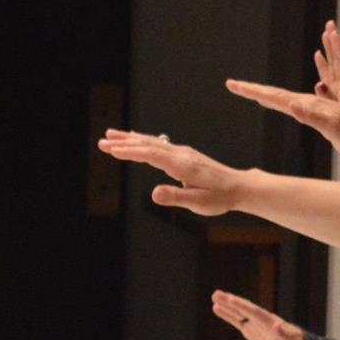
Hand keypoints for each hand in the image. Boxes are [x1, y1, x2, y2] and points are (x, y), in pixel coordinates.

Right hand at [96, 130, 247, 215]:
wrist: (238, 187)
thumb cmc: (220, 197)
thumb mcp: (198, 203)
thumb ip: (176, 197)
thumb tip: (153, 194)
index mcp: (182, 165)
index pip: (151, 155)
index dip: (130, 152)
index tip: (111, 150)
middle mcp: (181, 154)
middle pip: (148, 145)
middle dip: (124, 143)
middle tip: (102, 142)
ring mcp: (183, 152)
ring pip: (152, 142)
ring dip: (130, 139)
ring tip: (110, 135)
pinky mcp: (184, 154)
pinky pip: (158, 144)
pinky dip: (143, 140)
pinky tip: (135, 139)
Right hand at [211, 290, 304, 339]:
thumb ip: (282, 334)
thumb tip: (276, 325)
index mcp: (268, 320)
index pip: (253, 311)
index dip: (242, 306)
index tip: (230, 299)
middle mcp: (259, 318)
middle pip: (243, 308)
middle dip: (231, 302)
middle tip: (217, 294)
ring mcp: (253, 322)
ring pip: (238, 311)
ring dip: (226, 304)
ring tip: (214, 295)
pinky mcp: (249, 328)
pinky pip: (236, 320)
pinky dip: (227, 314)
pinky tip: (216, 307)